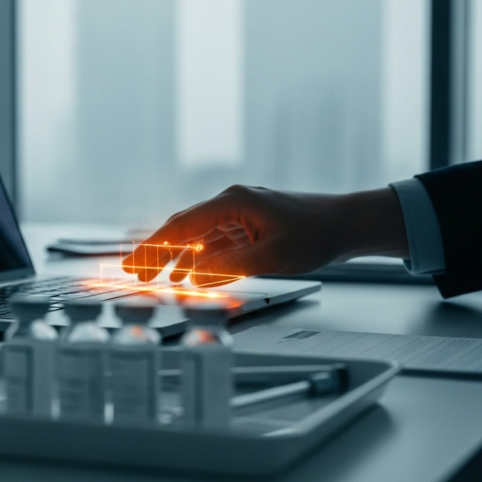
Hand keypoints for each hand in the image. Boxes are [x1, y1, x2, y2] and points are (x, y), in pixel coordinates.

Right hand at [121, 185, 407, 285]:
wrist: (347, 224)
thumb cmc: (316, 234)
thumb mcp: (271, 256)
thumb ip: (229, 266)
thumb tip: (194, 274)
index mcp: (233, 203)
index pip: (182, 226)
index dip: (154, 247)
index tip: (134, 263)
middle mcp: (232, 204)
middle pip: (184, 229)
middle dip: (157, 252)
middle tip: (134, 272)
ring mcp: (240, 214)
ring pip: (199, 238)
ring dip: (178, 259)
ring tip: (157, 279)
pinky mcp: (250, 226)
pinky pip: (217, 243)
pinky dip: (202, 259)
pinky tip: (192, 275)